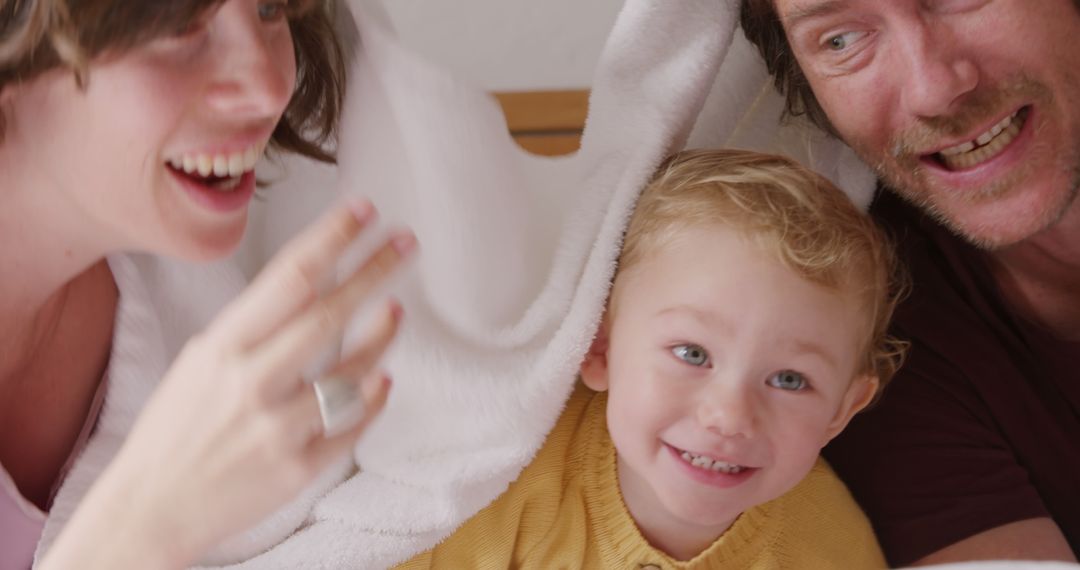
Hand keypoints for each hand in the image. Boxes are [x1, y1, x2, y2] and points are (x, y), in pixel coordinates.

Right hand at [40, 200, 415, 568]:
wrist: (150, 506)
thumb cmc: (177, 425)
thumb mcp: (202, 360)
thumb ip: (256, 327)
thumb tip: (315, 284)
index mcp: (223, 346)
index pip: (289, 277)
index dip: (332, 238)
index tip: (365, 210)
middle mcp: (252, 382)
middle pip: (329, 313)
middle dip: (375, 271)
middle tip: (408, 242)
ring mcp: (277, 428)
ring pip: (352, 372)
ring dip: (381, 335)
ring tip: (395, 309)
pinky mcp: (298, 469)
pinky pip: (352, 425)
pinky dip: (372, 398)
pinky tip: (382, 377)